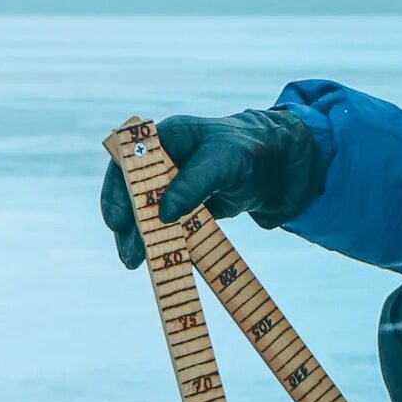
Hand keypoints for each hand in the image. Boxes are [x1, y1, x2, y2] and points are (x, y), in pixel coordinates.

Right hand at [100, 109, 322, 268]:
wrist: (285, 168)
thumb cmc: (251, 151)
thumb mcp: (224, 163)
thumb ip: (193, 184)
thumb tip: (162, 215)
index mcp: (166, 139)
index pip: (128, 163)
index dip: (116, 191)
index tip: (117, 220)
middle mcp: (165, 162)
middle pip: (132, 193)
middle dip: (127, 224)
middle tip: (128, 254)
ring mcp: (176, 186)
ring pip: (148, 213)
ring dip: (141, 237)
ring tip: (135, 263)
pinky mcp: (190, 207)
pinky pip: (171, 226)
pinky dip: (164, 242)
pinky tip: (161, 261)